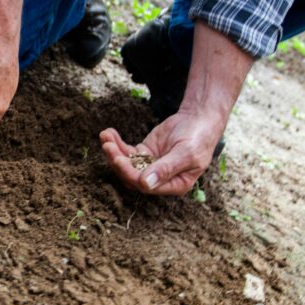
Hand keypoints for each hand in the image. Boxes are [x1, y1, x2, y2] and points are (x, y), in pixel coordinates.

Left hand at [100, 109, 225, 195]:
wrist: (199, 119)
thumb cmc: (198, 138)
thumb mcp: (186, 154)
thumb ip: (166, 168)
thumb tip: (145, 184)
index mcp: (174, 185)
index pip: (146, 186)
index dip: (130, 174)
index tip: (119, 159)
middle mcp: (159, 179)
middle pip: (132, 176)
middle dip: (118, 161)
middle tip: (108, 146)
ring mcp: (150, 165)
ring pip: (126, 164)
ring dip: (114, 151)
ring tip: (105, 136)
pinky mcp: (144, 153)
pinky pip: (126, 151)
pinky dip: (116, 143)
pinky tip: (108, 133)